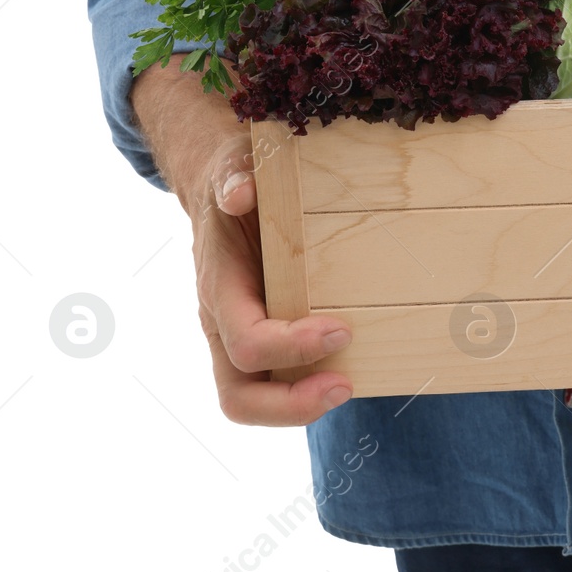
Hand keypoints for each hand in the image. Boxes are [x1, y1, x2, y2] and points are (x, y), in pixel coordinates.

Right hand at [132, 60, 354, 424]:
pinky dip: (308, 386)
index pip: (246, 340)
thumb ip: (236, 176)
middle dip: (291, 403)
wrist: (227, 188)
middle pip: (239, 396)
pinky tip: (352, 369)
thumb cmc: (238, 178)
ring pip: (254, 400)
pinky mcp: (265, 340)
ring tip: (349, 385)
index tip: (341, 331)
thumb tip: (241, 192)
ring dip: (301, 404)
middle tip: (345, 385)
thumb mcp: (236, 167)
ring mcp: (239, 338)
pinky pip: (276, 383)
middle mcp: (224, 323)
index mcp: (220, 287)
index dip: (292, 346)